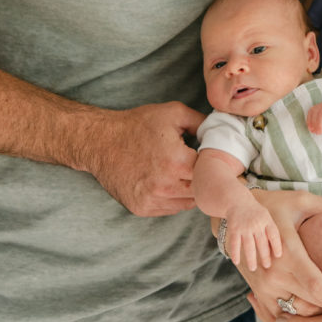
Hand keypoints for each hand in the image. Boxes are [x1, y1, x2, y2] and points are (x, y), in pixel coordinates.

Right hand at [83, 101, 203, 216]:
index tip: (211, 157)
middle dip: (204, 178)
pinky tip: (170, 182)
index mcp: (177, 161)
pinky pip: (171, 209)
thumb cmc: (137, 125)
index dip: (214, 163)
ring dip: (191, 190)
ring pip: (188, 203)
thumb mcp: (173, 113)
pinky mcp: (142, 208)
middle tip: (200, 167)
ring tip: (184, 173)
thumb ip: (201, 122)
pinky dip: (175, 198)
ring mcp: (152, 200)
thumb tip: (220, 131)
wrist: (100, 141)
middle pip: (201, 190)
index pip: (211, 171)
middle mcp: (166, 185)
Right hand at [226, 201, 282, 270]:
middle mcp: (256, 223)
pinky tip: (236, 262)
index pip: (273, 234)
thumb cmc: (254, 211)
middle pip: (262, 243)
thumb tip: (278, 248)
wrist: (237, 200)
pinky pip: (235, 244)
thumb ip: (270, 229)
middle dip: (265, 256)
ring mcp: (244, 227)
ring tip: (253, 268)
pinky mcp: (234, 229)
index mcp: (266, 220)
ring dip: (251, 258)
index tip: (278, 256)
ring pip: (249, 246)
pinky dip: (235, 253)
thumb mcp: (265, 215)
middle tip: (267, 266)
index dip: (277, 245)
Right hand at [228, 189, 321, 320]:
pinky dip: (297, 317)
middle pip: (309, 304)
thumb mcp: (302, 200)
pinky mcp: (258, 292)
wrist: (239, 215)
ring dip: (315, 315)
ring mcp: (263, 285)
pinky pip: (280, 315)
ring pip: (295, 314)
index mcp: (289, 251)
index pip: (316, 285)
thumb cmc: (275, 205)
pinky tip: (313, 310)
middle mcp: (274, 273)